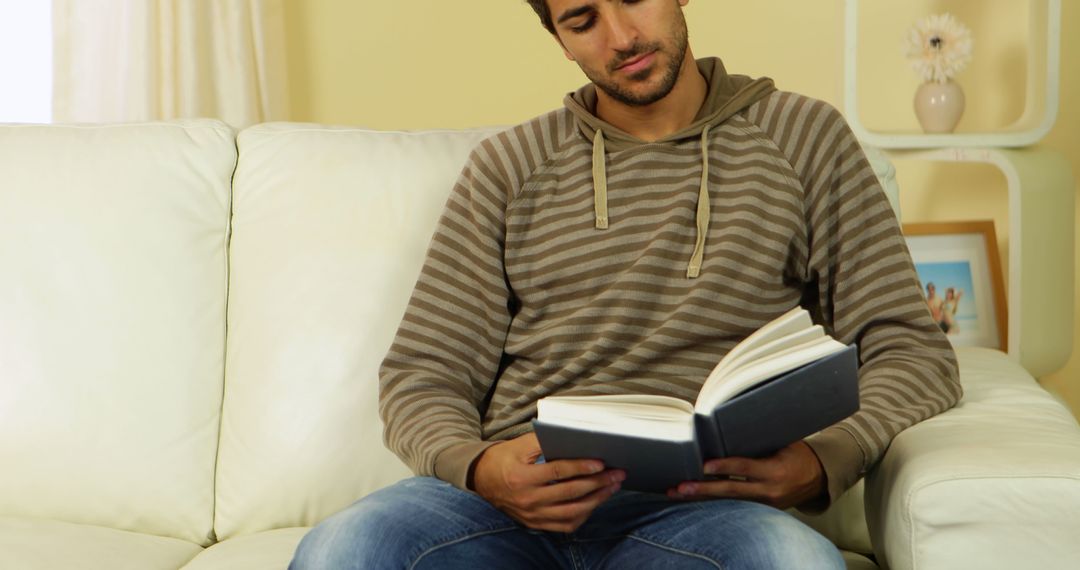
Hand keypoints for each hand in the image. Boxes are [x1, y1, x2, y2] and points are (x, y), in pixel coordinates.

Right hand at [471, 432, 624, 532]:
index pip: (558, 472)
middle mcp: (527, 500)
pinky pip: (564, 525)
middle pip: (570, 493)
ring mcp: (531, 515)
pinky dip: (583, 515)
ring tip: (611, 488)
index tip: (602, 463)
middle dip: (597, 483)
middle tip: (617, 474)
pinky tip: (594, 503)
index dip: (582, 467)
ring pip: (571, 513)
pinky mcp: (535, 524)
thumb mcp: (520, 445)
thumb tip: (576, 440)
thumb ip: (545, 441)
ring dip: (596, 501)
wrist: (481, 479)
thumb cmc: (504, 458)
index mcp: (522, 478)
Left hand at [667, 441, 826, 509]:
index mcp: (775, 471)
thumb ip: (757, 441)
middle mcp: (769, 490)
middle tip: (681, 487)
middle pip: (731, 491)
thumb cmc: (797, 453)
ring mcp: (765, 503)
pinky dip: (713, 501)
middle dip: (703, 489)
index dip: (724, 466)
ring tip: (677, 494)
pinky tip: (694, 497)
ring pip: (728, 501)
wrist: (819, 478)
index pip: (745, 468)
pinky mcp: (761, 509)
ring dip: (701, 497)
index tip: (704, 465)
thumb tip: (726, 426)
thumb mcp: (782, 443)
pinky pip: (734, 505)